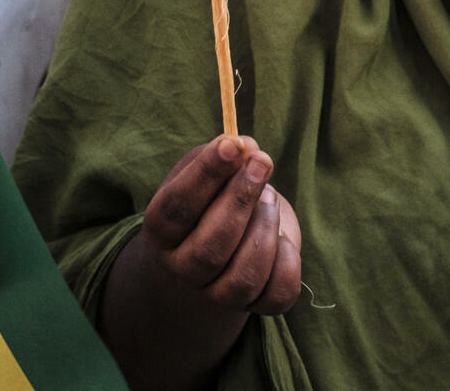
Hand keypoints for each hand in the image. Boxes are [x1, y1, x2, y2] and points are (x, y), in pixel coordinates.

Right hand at [134, 136, 301, 315]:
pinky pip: (275, 296)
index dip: (206, 175)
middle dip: (241, 200)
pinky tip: (283, 238)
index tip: (232, 146)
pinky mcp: (253, 304)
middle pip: (210, 248)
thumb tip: (249, 149)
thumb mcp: (210, 169)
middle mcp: (183, 268)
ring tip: (270, 199)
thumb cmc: (211, 197)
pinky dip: (287, 264)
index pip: (177, 207)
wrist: (220, 242)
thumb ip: (225, 155)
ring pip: (243, 278)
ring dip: (264, 231)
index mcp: (162, 231)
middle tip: (262, 162)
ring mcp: (216, 293)